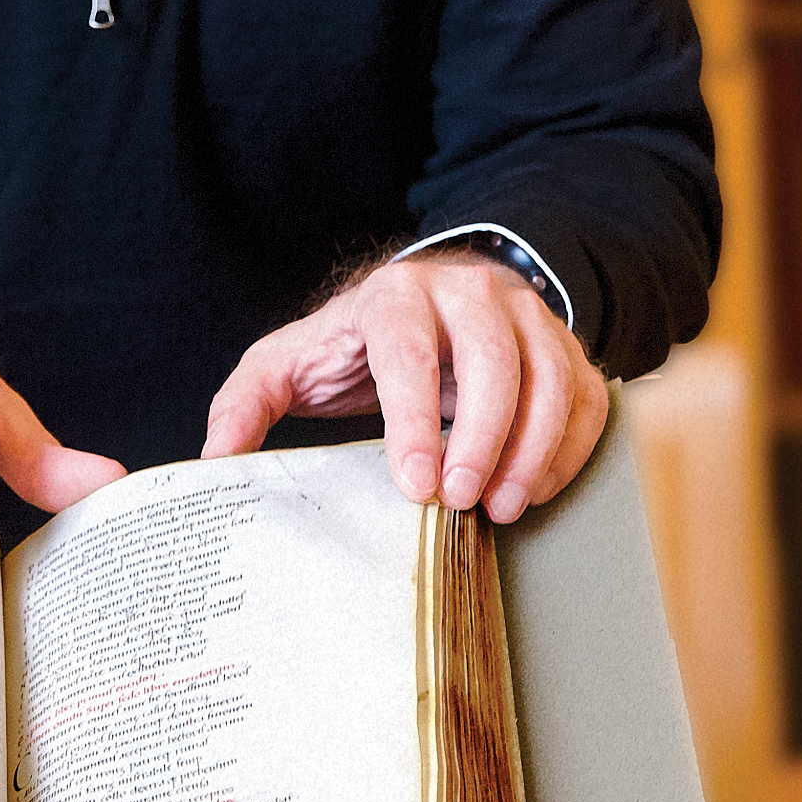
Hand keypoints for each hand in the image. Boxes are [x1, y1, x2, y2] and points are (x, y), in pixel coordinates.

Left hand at [202, 250, 607, 521]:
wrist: (428, 299)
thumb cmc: (354, 345)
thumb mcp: (292, 361)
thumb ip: (248, 400)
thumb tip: (214, 457)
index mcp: (395, 295)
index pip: (408, 350)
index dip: (412, 418)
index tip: (413, 481)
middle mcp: (468, 293)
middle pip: (492, 357)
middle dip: (482, 435)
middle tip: (461, 501)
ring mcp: (525, 315)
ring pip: (550, 375)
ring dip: (533, 448)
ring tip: (501, 507)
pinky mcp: (564, 345)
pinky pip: (587, 394)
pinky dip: (569, 448)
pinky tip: (532, 489)